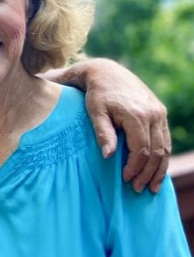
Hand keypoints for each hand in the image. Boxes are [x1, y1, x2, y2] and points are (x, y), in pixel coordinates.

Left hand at [81, 58, 170, 192]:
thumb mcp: (95, 111)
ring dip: (159, 169)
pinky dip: (162, 156)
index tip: (125, 179)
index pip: (141, 150)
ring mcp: (159, 112)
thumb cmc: (97, 93)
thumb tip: (108, 156)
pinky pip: (165, 139)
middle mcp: (152, 114)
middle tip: (138, 188)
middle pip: (156, 152)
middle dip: (148, 173)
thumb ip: (103, 132)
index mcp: (136, 115)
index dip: (135, 167)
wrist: (106, 72)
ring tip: (151, 187)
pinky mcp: (160, 112)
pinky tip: (157, 169)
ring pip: (164, 147)